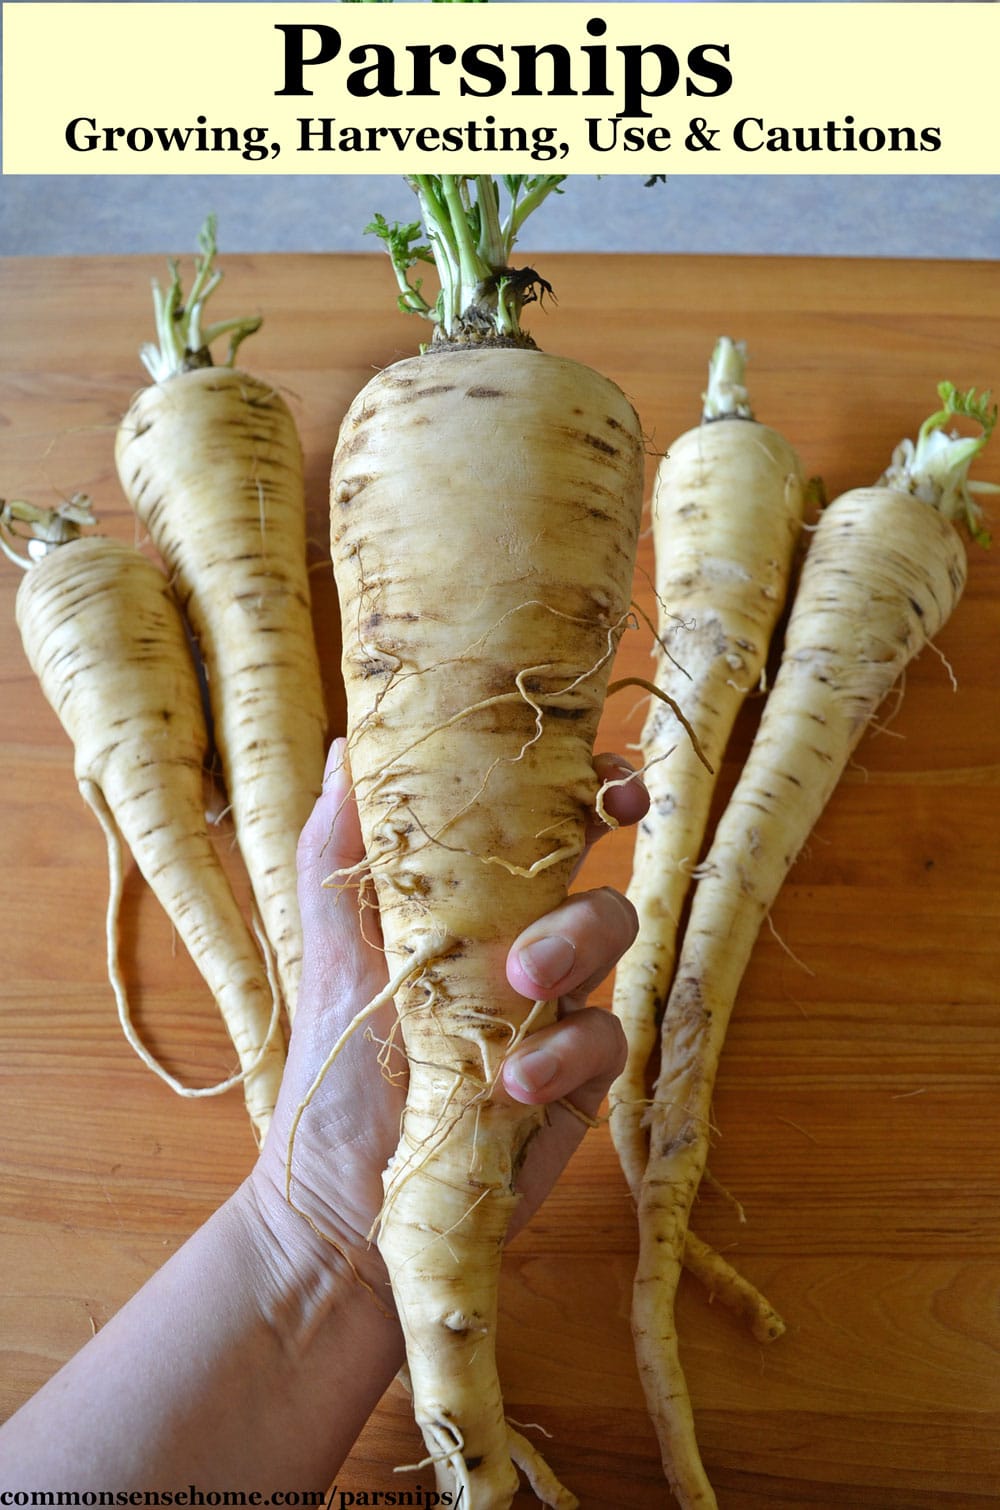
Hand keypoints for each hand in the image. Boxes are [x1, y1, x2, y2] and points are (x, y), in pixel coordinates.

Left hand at [249, 738, 645, 1292]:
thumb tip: (348, 743)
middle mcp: (523, 942)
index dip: (587, 789)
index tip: (605, 780)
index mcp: (470, 899)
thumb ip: (339, 849)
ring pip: (613, 941)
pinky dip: (567, 1052)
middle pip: (595, 876)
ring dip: (574, 949)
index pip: (544, 825)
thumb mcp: (328, 950)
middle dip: (595, 871)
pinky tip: (513, 1082)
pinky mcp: (578, 1078)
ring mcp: (556, 1009)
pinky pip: (606, 1039)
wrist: (343, 1205)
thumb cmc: (333, 1067)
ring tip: (518, 988)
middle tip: (565, 894)